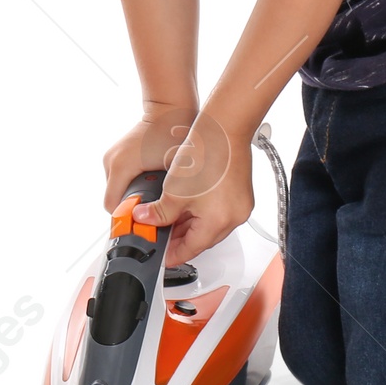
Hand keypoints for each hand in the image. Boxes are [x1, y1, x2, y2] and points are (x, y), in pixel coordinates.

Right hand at [101, 102, 198, 214]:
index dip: (129, 217)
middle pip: (116, 197)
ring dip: (135, 192)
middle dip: (134, 204)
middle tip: (155, 207)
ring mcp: (113, 155)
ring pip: (119, 187)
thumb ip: (164, 196)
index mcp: (121, 166)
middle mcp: (111, 160)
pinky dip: (134, 181)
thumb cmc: (175, 134)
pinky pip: (122, 176)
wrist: (172, 109)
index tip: (143, 221)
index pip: (113, 206)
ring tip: (156, 191)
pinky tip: (152, 178)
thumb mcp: (174, 172)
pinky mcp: (118, 152)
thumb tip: (162, 215)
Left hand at [130, 111, 254, 266]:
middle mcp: (234, 217)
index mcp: (218, 222)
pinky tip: (186, 204)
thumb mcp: (172, 191)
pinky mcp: (241, 194)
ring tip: (169, 217)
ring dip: (190, 224)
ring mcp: (240, 206)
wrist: (223, 128)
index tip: (160, 256)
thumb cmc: (205, 154)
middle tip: (160, 234)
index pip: (191, 250)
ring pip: (210, 225)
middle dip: (179, 238)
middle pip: (202, 239)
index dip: (171, 254)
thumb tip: (144, 220)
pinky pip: (219, 212)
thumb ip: (157, 213)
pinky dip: (202, 212)